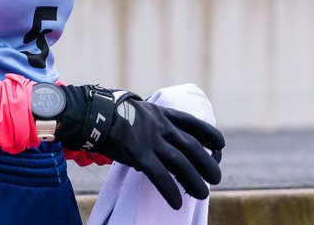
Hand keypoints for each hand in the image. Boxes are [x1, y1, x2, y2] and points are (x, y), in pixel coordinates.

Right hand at [57, 85, 224, 208]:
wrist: (92, 113)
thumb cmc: (111, 114)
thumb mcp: (138, 110)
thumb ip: (152, 121)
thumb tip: (159, 132)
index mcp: (162, 114)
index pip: (192, 124)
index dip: (209, 134)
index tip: (221, 145)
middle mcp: (161, 126)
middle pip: (193, 146)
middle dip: (208, 163)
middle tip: (217, 177)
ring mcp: (151, 140)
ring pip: (181, 163)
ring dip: (194, 181)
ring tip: (203, 195)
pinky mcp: (139, 154)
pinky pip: (160, 175)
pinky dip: (170, 190)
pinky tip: (177, 203)